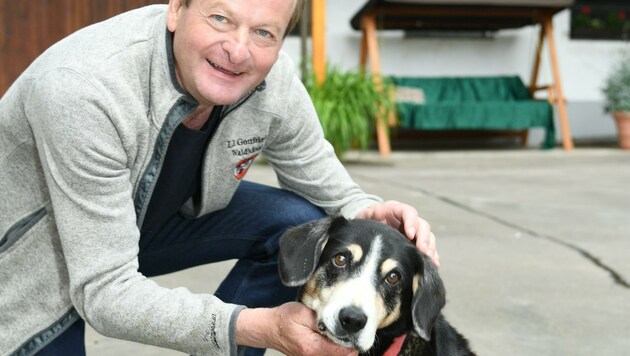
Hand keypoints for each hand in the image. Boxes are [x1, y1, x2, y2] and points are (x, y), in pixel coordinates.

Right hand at [236, 302, 356, 355]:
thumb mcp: (303, 313)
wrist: (269, 328)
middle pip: (345, 355)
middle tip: (348, 327)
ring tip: (339, 329)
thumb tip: (342, 325)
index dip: (353, 340)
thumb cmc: (284, 319)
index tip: (354, 328)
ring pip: (338, 355)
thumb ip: (323, 320)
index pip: (345, 352)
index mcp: (314, 348)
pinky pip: (331, 354)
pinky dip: (335, 345)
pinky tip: (331, 334)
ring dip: (342, 343)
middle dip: (349, 341)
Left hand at [356, 200, 438, 266]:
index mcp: (397, 210)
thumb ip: (367, 215)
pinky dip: (432, 255)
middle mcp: (409, 220)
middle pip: (422, 225)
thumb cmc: (368, 220)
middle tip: (422, 249)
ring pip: (428, 237)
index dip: (411, 222)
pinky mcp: (417, 242)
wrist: (371, 228)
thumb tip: (368, 215)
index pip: (408, 212)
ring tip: (429, 258)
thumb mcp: (366, 215)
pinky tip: (433, 264)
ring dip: (430, 247)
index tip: (410, 233)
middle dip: (424, 238)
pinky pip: (428, 248)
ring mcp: (415, 231)